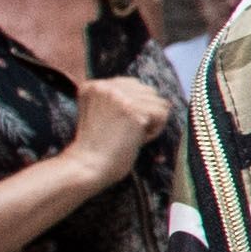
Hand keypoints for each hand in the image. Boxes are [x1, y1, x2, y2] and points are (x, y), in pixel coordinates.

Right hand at [67, 68, 170, 185]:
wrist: (87, 166)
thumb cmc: (98, 147)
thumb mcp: (101, 114)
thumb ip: (118, 100)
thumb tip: (156, 97)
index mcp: (93, 85)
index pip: (134, 85)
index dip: (134, 108)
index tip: (116, 125)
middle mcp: (104, 85)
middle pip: (149, 92)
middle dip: (145, 114)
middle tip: (123, 133)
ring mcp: (118, 95)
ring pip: (158, 103)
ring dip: (150, 123)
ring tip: (127, 135)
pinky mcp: (131, 108)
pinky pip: (162, 114)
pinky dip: (154, 131)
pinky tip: (134, 139)